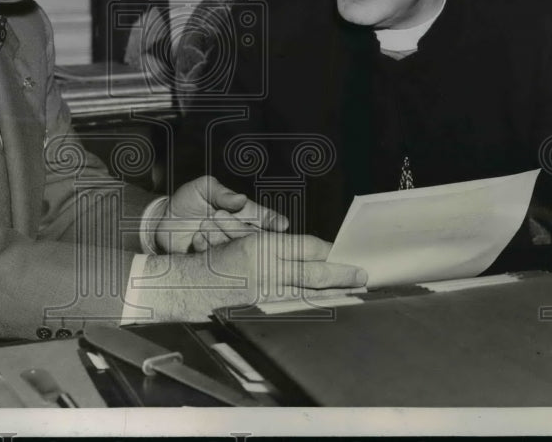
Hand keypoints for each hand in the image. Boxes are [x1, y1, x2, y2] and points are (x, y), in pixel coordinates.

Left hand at [154, 175, 288, 253]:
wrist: (161, 222)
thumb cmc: (186, 201)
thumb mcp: (202, 188)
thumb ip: (222, 193)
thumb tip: (241, 199)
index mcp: (242, 213)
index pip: (264, 218)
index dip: (274, 222)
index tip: (282, 225)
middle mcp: (238, 233)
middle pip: (253, 237)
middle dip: (238, 228)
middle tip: (217, 216)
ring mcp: (227, 249)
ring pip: (236, 250)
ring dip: (220, 237)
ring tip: (203, 225)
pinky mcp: (213, 264)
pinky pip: (217, 260)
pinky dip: (206, 248)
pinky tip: (196, 240)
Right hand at [206, 232, 367, 300]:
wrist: (189, 285)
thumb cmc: (215, 260)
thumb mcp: (246, 241)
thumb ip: (277, 247)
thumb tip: (313, 253)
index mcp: (262, 247)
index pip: (306, 247)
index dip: (328, 251)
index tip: (343, 252)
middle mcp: (265, 269)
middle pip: (312, 273)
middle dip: (340, 274)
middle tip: (362, 275)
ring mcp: (264, 293)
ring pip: (306, 292)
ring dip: (332, 292)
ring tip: (353, 292)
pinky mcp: (261, 309)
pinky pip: (293, 306)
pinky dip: (312, 305)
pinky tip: (325, 306)